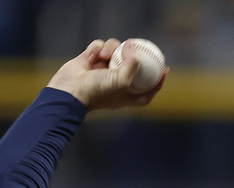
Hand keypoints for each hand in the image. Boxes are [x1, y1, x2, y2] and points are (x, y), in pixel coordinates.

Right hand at [47, 38, 167, 110]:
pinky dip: (97, 48)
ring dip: (111, 49)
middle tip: (143, 46)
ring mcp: (101, 70)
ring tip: (105, 55)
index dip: (157, 83)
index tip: (165, 70)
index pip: (146, 92)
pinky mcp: (88, 60)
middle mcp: (114, 82)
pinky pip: (98, 47)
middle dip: (137, 56)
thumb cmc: (96, 92)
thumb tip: (136, 49)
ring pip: (115, 51)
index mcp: (124, 95)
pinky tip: (93, 55)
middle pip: (132, 67)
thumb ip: (133, 66)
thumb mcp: (121, 82)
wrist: (68, 91)